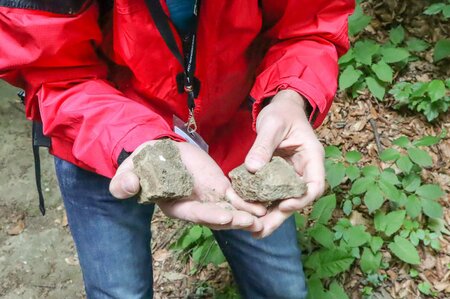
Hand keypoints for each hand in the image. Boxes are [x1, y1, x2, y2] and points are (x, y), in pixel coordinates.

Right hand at [109, 140, 265, 231]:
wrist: (159, 151)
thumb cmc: (143, 163)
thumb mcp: (129, 171)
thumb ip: (127, 181)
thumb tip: (125, 188)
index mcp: (175, 206)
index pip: (194, 214)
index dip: (209, 215)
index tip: (225, 216)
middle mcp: (195, 206)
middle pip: (217, 215)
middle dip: (234, 219)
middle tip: (251, 222)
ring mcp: (209, 198)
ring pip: (230, 208)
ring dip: (246, 213)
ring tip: (262, 217)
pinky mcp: (219, 187)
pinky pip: (235, 195)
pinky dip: (248, 200)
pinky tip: (262, 203)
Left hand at [242, 89, 325, 237]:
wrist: (281, 108)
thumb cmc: (283, 113)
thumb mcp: (273, 124)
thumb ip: (263, 144)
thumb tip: (253, 168)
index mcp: (312, 158)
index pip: (314, 185)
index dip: (301, 199)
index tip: (284, 205)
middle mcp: (303, 171)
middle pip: (297, 200)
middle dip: (280, 217)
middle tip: (261, 231)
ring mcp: (290, 176)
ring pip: (283, 201)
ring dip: (269, 216)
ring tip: (252, 231)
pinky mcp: (277, 178)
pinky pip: (271, 194)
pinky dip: (261, 204)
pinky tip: (247, 214)